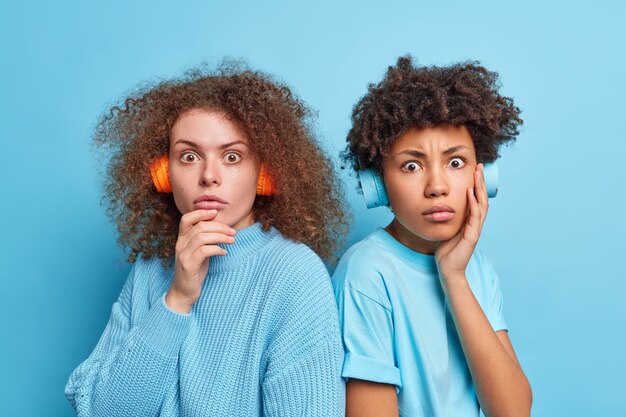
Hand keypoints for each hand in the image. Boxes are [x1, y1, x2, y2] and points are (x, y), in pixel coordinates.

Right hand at [165, 209, 235, 312]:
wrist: (184, 292)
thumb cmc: (194, 270)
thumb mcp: (198, 251)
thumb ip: (204, 239)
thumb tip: (221, 228)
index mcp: (182, 239)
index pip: (186, 219)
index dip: (201, 213)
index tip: (216, 213)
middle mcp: (180, 244)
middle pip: (200, 226)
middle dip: (220, 227)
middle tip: (233, 232)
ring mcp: (183, 254)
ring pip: (202, 237)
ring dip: (221, 237)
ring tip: (232, 241)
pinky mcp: (188, 265)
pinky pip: (204, 251)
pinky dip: (217, 249)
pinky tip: (224, 253)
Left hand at [435, 164, 488, 284]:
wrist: (448, 270)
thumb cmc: (446, 252)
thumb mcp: (446, 230)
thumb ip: (447, 219)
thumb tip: (439, 206)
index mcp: (470, 222)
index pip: (476, 199)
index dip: (476, 185)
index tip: (474, 170)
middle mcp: (475, 224)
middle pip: (482, 198)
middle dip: (481, 182)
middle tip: (480, 166)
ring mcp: (475, 230)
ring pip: (481, 205)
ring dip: (479, 189)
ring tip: (477, 175)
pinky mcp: (472, 237)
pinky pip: (474, 218)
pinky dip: (473, 204)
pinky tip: (470, 194)